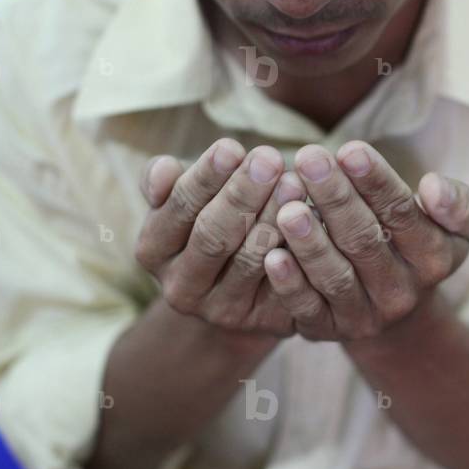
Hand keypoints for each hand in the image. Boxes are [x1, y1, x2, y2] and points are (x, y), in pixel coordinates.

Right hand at [135, 139, 305, 336]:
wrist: (235, 285)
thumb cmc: (209, 219)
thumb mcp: (182, 201)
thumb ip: (166, 182)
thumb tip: (163, 167)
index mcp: (153, 249)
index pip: (179, 207)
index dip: (206, 177)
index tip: (231, 146)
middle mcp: (180, 287)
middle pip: (212, 236)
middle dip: (242, 194)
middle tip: (270, 158)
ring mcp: (220, 310)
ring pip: (250, 261)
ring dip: (273, 218)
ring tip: (295, 182)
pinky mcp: (261, 322)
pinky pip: (283, 284)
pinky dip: (298, 251)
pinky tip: (315, 220)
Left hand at [262, 141, 468, 341]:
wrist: (397, 312)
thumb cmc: (415, 244)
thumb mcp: (452, 226)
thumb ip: (454, 202)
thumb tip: (432, 186)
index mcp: (433, 260)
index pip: (402, 214)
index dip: (376, 181)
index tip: (350, 149)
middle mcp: (401, 293)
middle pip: (364, 240)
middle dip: (335, 197)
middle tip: (309, 158)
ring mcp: (364, 317)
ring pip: (334, 276)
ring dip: (310, 241)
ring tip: (287, 206)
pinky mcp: (327, 331)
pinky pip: (307, 309)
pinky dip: (289, 284)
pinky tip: (271, 255)